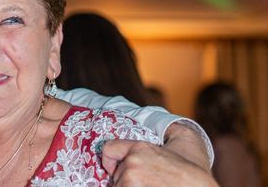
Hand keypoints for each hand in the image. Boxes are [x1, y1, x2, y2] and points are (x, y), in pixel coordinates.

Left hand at [102, 139, 217, 186]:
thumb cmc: (196, 172)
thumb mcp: (185, 140)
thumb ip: (170, 130)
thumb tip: (166, 124)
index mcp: (140, 148)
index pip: (109, 149)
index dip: (111, 161)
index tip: (115, 169)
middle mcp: (132, 164)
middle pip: (117, 176)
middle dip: (129, 181)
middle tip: (149, 182)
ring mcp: (131, 182)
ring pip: (120, 186)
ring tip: (151, 186)